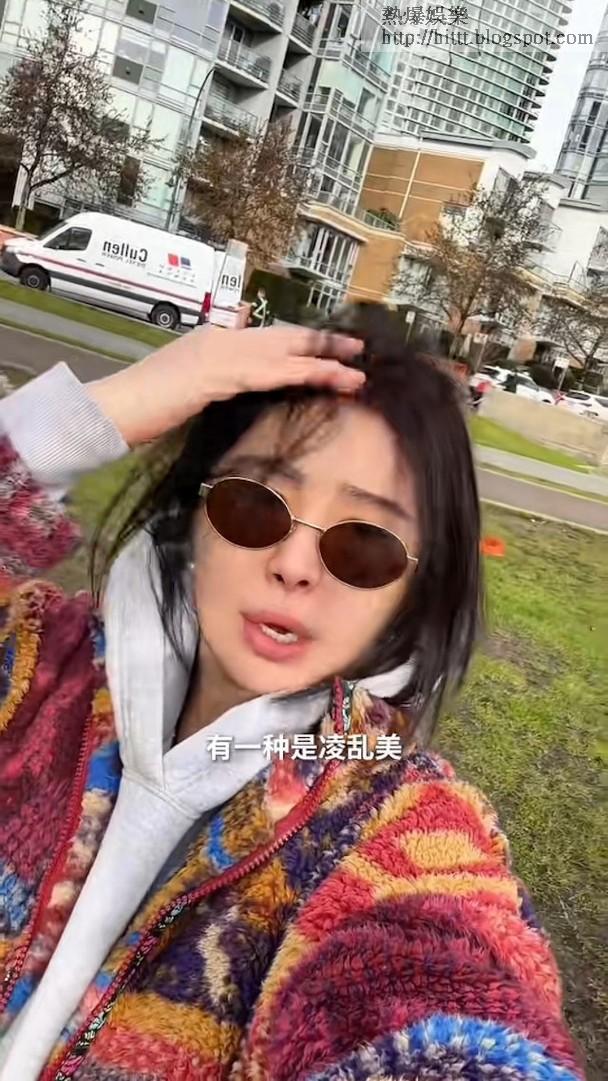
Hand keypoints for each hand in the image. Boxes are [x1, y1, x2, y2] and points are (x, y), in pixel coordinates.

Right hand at [88, 324, 364, 446]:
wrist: (117, 405)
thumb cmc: (146, 401)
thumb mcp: (184, 379)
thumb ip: (213, 365)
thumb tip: (238, 345)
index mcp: (215, 339)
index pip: (269, 337)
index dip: (303, 341)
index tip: (334, 345)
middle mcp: (222, 339)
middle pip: (284, 337)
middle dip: (323, 342)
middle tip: (360, 348)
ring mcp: (220, 353)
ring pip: (284, 353)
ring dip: (323, 360)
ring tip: (357, 371)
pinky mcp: (218, 374)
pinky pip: (269, 372)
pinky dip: (301, 373)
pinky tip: (325, 377)